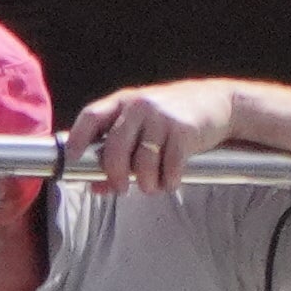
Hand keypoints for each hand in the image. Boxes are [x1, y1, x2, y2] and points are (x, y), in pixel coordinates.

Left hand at [63, 78, 237, 193]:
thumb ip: (119, 154)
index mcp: (123, 101)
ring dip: (146, 183)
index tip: (72, 159)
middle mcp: (140, 106)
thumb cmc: (173, 117)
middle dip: (115, 175)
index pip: (91, 116)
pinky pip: (169, 167)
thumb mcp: (143, 126)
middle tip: (121, 188)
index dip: (77, 139)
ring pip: (142, 163)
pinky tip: (171, 181)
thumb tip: (96, 187)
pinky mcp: (184, 130)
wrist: (219, 102)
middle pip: (114, 148)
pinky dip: (169, 181)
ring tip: (153, 186)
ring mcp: (162, 117)